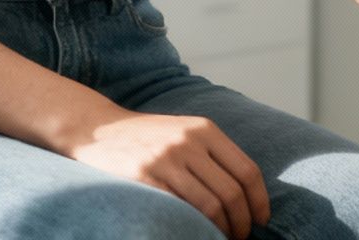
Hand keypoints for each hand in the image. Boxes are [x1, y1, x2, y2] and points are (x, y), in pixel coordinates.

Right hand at [60, 110, 269, 237]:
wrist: (98, 129)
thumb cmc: (148, 137)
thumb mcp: (186, 132)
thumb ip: (214, 155)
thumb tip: (246, 193)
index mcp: (206, 130)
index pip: (247, 171)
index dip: (259, 201)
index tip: (261, 220)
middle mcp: (189, 142)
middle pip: (232, 193)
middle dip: (242, 223)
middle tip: (240, 237)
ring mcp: (166, 159)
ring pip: (210, 206)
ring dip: (221, 230)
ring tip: (220, 238)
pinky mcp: (144, 177)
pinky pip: (180, 209)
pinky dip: (194, 227)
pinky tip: (195, 232)